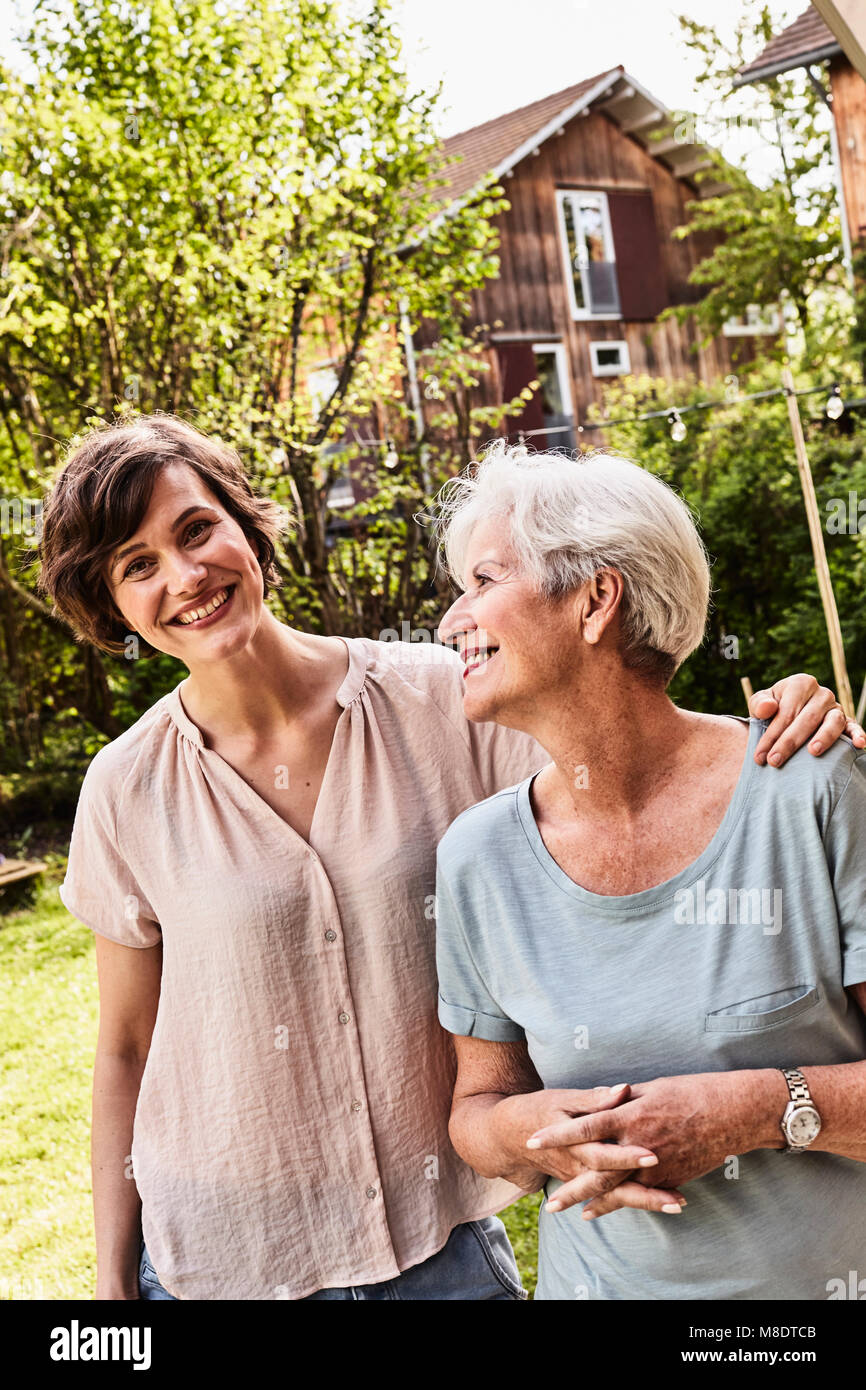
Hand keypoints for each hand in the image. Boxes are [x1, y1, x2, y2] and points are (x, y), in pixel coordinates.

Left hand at [526, 1071, 773, 1218]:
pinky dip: (625, 1203)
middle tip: (549, 1204)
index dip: (558, 1134)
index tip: (533, 1139)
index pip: (585, 1126)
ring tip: (575, 1213)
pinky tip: (610, 1211)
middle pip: (598, 1170)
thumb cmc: (692, 1092)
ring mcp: (657, 1165)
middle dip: (572, 1187)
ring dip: (596, 1201)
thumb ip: (624, 1099)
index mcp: (630, 1116)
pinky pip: (644, 1194)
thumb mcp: (653, 1088)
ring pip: (620, 1189)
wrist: (733, 1113)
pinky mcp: (672, 1178)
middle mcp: (639, 1144)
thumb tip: (604, 1101)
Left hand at [748, 674, 864, 765]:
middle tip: (774, 761)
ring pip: (833, 722)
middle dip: (789, 742)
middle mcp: (821, 693)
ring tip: (812, 752)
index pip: (786, 712)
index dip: (771, 735)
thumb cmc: (772, 710)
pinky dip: (858, 735)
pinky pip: (853, 727)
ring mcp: (836, 708)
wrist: (788, 715)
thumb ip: (759, 704)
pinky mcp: (847, 721)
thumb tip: (767, 708)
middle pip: (807, 719)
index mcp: (800, 684)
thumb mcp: (760, 704)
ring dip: (823, 737)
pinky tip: (859, 745)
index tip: (759, 756)